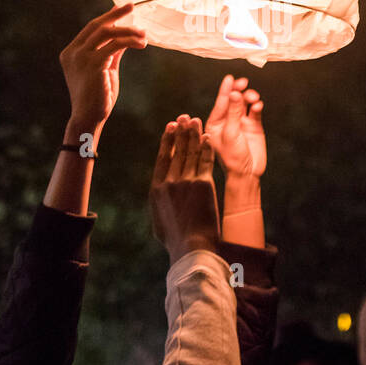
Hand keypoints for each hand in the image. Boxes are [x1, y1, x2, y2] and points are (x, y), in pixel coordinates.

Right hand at [59, 3, 145, 139]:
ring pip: (106, 33)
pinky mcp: (93, 64)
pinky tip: (141, 44)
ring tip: (143, 33)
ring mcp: (81, 58)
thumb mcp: (105, 69)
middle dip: (115, 14)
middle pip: (96, 25)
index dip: (107, 17)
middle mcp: (73, 53)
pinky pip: (114, 45)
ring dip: (127, 30)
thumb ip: (111, 51)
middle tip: (131, 6)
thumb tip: (122, 33)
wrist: (89, 117)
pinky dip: (129, 41)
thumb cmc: (97, 96)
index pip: (90, 28)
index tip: (122, 8)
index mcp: (71, 52)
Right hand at [149, 116, 220, 263]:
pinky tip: (209, 138)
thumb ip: (160, 206)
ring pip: (190, 152)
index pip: (163, 158)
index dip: (167, 140)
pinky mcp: (203, 184)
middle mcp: (170, 182)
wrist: (191, 247)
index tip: (170, 127)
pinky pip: (205, 161)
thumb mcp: (159, 222)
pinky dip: (207, 148)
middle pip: (177, 151)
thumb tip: (160, 200)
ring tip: (197, 121)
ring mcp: (186, 182)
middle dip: (182, 131)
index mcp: (156, 189)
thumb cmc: (175, 240)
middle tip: (185, 117)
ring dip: (194, 134)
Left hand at [204, 75, 265, 177]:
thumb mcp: (231, 133)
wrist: (247, 174)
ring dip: (250, 97)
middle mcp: (228, 120)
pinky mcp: (254, 126)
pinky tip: (258, 106)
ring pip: (246, 102)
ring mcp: (241, 122)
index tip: (230, 78)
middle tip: (244, 84)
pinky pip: (255, 111)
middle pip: (233, 99)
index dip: (225, 89)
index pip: (221, 102)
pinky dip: (257, 106)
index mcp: (215, 122)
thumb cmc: (233, 157)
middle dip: (239, 90)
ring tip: (254, 98)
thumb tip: (234, 93)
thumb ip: (233, 112)